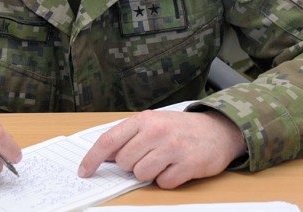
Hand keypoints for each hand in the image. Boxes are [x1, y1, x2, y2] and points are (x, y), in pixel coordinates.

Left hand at [78, 110, 244, 188]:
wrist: (218, 130)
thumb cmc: (180, 129)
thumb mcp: (152, 123)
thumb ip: (128, 136)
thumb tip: (101, 156)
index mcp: (144, 119)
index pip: (109, 141)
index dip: (92, 158)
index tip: (84, 171)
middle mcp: (157, 131)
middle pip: (124, 162)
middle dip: (132, 165)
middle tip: (148, 156)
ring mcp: (173, 147)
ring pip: (141, 175)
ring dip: (150, 173)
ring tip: (164, 161)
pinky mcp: (189, 164)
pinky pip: (163, 183)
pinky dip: (167, 179)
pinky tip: (176, 167)